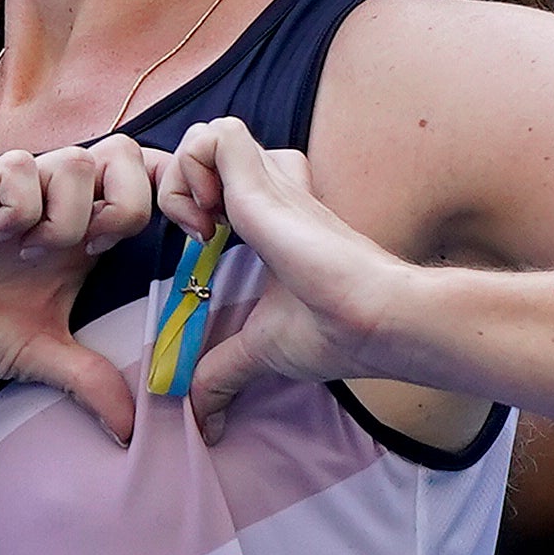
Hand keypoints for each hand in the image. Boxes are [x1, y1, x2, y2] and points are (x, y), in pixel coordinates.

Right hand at [0, 136, 157, 440]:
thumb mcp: (38, 359)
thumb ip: (90, 381)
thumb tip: (134, 431)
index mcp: (81, 238)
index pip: (145, 182)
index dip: (174, 195)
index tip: (178, 241)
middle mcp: (54, 207)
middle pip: (124, 153)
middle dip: (128, 200)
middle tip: (94, 251)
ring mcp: (14, 196)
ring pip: (76, 161)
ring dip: (67, 215)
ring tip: (32, 254)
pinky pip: (18, 168)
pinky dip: (20, 207)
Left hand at [155, 119, 418, 442]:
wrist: (374, 319)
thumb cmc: (334, 330)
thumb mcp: (263, 349)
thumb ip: (225, 373)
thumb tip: (205, 422)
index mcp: (271, 216)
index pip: (220, 175)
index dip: (192, 200)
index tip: (198, 246)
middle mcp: (272, 188)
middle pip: (207, 145)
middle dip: (179, 185)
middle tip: (195, 234)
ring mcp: (272, 179)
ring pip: (207, 131)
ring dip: (184, 176)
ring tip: (201, 225)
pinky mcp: (268, 178)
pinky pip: (215, 133)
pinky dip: (193, 170)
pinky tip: (208, 220)